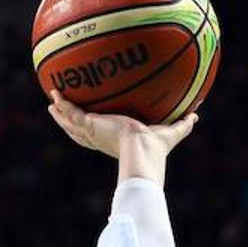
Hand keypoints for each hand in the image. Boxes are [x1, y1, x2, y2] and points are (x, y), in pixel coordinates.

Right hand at [47, 89, 197, 160]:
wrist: (143, 154)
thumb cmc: (156, 149)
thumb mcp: (170, 131)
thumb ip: (183, 123)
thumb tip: (197, 114)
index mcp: (113, 141)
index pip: (99, 135)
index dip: (91, 130)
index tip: (89, 122)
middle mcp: (99, 138)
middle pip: (78, 131)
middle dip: (67, 122)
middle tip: (58, 112)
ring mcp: (92, 133)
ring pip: (70, 123)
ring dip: (59, 114)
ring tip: (50, 104)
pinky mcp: (90, 126)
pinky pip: (71, 112)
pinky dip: (62, 104)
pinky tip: (54, 93)